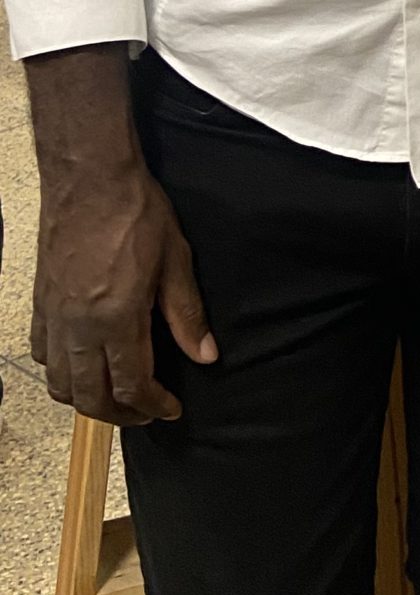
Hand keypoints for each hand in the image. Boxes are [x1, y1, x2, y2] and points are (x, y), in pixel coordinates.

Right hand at [33, 147, 215, 426]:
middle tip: (146, 413)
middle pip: (90, 397)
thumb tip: (204, 355)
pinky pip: (42, 355)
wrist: (90, 179)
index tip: (171, 409)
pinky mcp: (40, 303)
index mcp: (116, 318)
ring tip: (116, 397)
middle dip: (121, 415)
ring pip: (60, 384)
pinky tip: (83, 365)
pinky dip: (61, 373)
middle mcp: (78, 326)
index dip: (153, 406)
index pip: (132, 385)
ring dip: (87, 400)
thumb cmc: (136, 213)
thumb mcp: (175, 261)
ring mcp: (54, 317)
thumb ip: (187, 314)